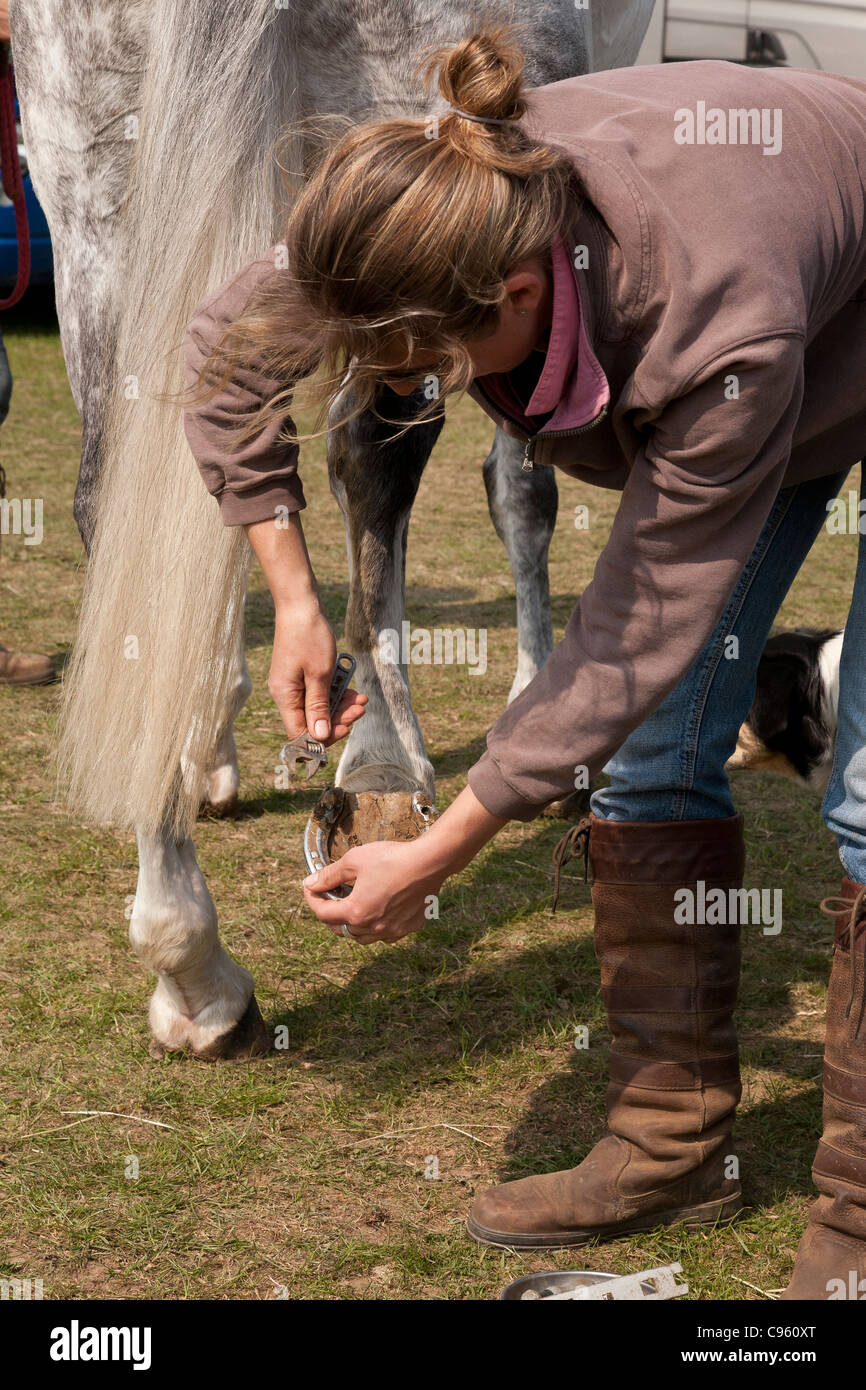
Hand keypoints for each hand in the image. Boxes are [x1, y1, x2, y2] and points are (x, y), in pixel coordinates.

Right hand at [270, 597, 366, 743]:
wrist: (301, 604)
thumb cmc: (309, 635)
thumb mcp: (320, 674)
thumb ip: (319, 707)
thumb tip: (319, 737)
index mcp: (285, 697)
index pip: (301, 734)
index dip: (325, 736)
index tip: (348, 726)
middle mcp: (286, 694)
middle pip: (312, 722)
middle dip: (339, 718)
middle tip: (361, 707)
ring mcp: (292, 685)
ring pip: (318, 707)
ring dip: (341, 704)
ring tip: (361, 696)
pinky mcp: (300, 675)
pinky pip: (318, 692)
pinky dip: (335, 691)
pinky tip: (351, 686)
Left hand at [303, 837, 446, 943]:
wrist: (430, 862)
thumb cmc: (392, 858)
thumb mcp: (354, 860)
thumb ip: (329, 875)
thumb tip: (310, 883)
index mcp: (356, 911)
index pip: (323, 913)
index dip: (312, 900)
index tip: (310, 889)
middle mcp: (373, 927)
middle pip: (342, 930)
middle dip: (331, 916)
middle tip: (329, 901)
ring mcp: (393, 930)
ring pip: (364, 938)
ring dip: (353, 927)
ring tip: (352, 911)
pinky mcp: (410, 927)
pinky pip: (388, 935)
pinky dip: (378, 928)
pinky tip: (379, 914)